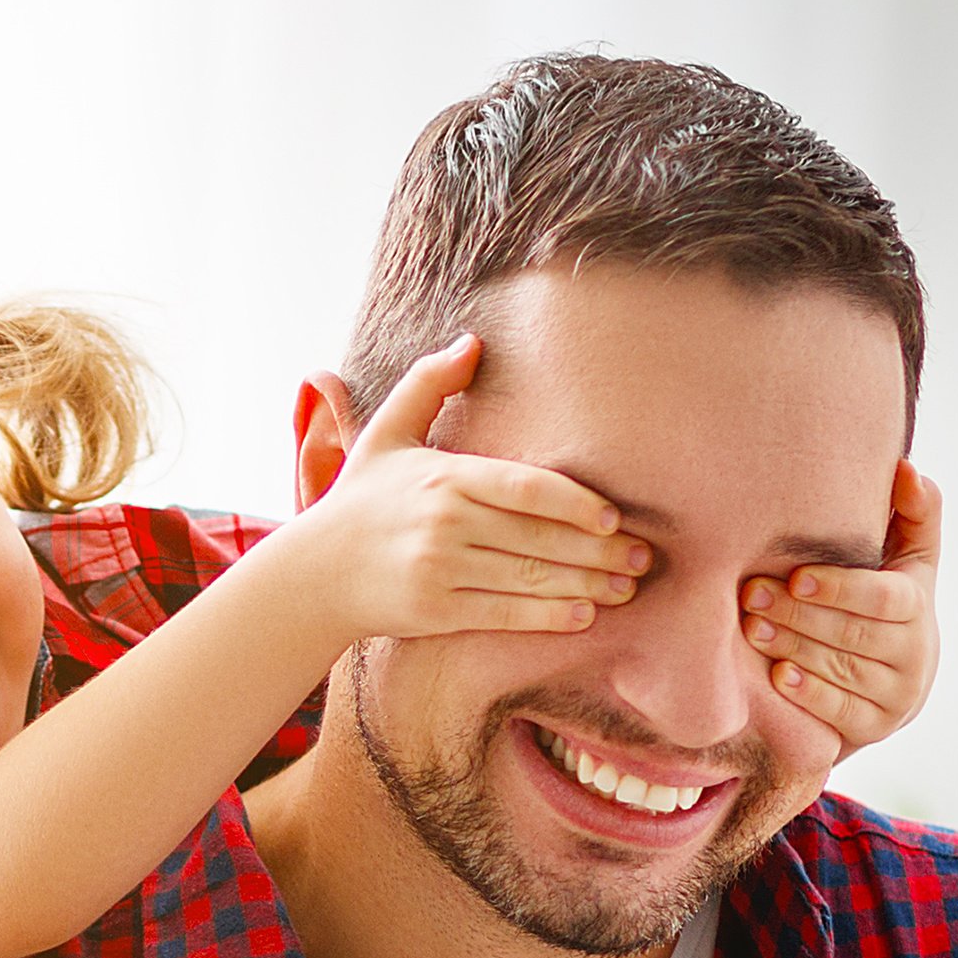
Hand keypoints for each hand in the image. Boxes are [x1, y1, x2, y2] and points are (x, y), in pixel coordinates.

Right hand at [284, 337, 645, 647]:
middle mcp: (445, 524)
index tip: (615, 517)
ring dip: (586, 584)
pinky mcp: (436, 611)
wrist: (313, 574)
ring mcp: (440, 570)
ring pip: (528, 578)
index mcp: (444, 477)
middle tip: (644, 557)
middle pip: (538, 537)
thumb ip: (429, 384)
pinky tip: (584, 613)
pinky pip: (504, 614)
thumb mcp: (386, 433)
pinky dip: (548, 616)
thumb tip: (472, 341)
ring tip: (627, 586)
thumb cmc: (360, 500)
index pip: (525, 488)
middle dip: (599, 550)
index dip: (576, 503)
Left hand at [743, 462, 942, 758]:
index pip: (885, 599)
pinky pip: (838, 713)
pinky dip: (807, 693)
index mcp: (918, 606)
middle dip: (799, 615)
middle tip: (750, 596)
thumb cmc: (889, 603)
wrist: (893, 680)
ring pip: (841, 672)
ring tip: (751, 629)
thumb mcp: (907, 558)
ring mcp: (895, 698)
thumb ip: (913, 513)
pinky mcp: (872, 730)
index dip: (841, 588)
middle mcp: (915, 655)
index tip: (796, 576)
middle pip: (854, 635)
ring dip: (793, 649)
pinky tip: (776, 676)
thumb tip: (906, 469)